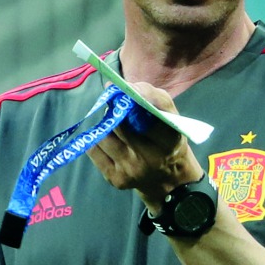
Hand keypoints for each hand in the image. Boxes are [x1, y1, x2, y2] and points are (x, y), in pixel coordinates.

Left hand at [85, 82, 204, 211]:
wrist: (167, 177)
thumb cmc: (166, 137)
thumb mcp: (170, 115)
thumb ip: (150, 95)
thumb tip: (113, 85)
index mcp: (170, 141)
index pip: (147, 116)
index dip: (132, 101)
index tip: (124, 91)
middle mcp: (151, 159)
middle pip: (120, 126)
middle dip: (115, 111)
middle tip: (116, 105)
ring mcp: (132, 171)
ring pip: (103, 137)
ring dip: (105, 125)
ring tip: (113, 123)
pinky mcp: (116, 179)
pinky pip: (94, 150)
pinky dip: (97, 140)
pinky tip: (108, 139)